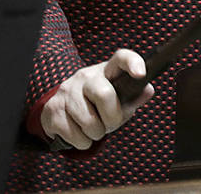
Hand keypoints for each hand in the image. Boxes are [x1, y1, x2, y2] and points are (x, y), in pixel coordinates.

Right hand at [39, 49, 154, 149]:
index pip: (121, 58)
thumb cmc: (98, 105)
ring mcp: (67, 90)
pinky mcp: (52, 108)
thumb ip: (134, 96)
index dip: (133, 63)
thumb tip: (148, 90)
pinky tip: (80, 134)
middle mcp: (86, 76)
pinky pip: (73, 134)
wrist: (62, 111)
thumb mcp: (118, 99)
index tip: (140, 74)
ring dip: (95, 134)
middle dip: (112, 118)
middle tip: (109, 124)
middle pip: (104, 94)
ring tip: (94, 129)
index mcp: (107, 71)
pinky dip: (81, 142)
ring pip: (88, 121)